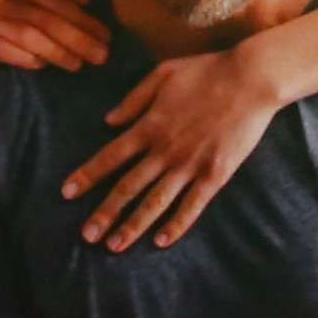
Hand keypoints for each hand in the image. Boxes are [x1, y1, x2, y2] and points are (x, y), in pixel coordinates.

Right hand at [0, 0, 106, 73]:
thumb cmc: (0, 14)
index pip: (55, 0)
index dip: (82, 17)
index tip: (106, 36)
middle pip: (45, 18)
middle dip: (76, 37)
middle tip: (100, 55)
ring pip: (26, 33)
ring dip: (55, 49)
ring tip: (77, 64)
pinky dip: (20, 56)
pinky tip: (39, 65)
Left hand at [62, 46, 286, 247]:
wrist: (250, 79)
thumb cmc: (206, 72)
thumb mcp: (162, 74)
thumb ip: (133, 99)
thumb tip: (108, 121)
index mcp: (149, 126)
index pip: (110, 156)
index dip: (87, 175)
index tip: (67, 193)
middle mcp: (164, 150)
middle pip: (127, 187)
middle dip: (105, 213)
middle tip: (87, 235)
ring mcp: (190, 165)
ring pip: (155, 202)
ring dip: (133, 225)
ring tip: (114, 246)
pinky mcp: (215, 175)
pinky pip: (192, 206)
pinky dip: (176, 225)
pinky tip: (160, 242)